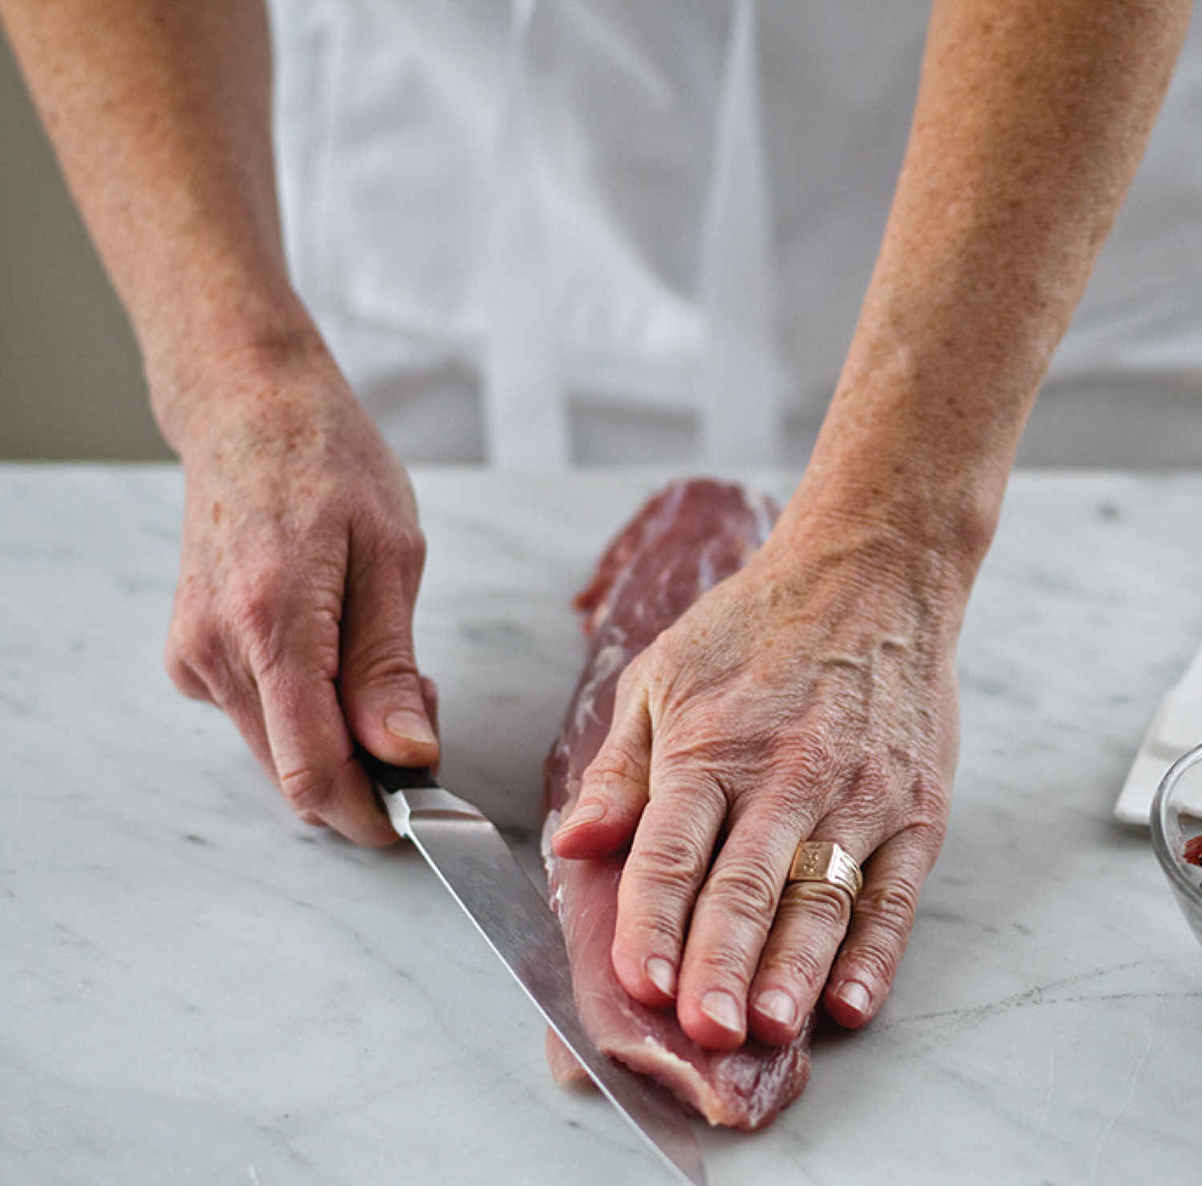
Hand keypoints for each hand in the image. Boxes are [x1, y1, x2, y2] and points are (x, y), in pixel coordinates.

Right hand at [162, 339, 437, 843]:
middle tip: (419, 703)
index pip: (311, 767)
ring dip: (339, 738)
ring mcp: (194, 655)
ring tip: (382, 665)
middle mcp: (216, 650)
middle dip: (368, 768)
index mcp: (272, 622)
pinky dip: (307, 712)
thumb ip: (389, 666)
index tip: (417, 816)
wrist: (250, 413)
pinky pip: (258, 716)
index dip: (368, 812)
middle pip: (294, 769)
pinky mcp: (190, 654)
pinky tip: (337, 658)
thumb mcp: (390, 557)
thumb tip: (407, 754)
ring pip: (276, 748)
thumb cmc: (330, 465)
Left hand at [552, 511, 963, 1048]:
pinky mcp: (915, 808)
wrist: (870, 576)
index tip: (637, 982)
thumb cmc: (752, 630)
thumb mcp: (662, 677)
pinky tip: (853, 1001)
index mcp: (711, 747)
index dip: (653, 920)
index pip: (673, 849)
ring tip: (772, 1031)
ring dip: (794, 970)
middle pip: (745, 886)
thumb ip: (620, 767)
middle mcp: (785, 776)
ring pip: (820, 899)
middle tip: (702, 1033)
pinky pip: (895, 892)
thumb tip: (577, 840)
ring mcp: (857, 795)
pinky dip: (876, 953)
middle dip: (720, 963)